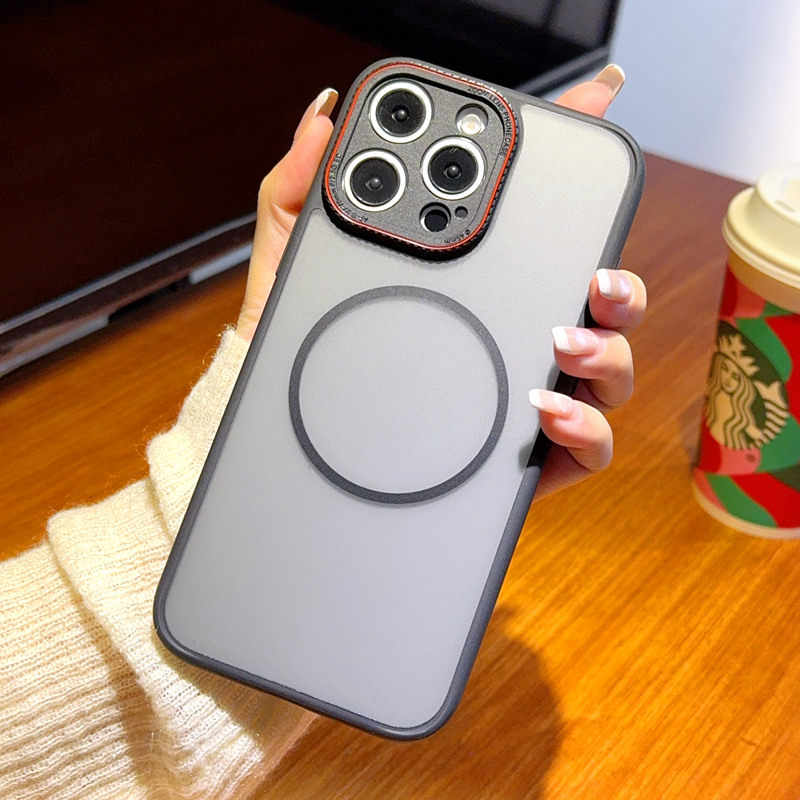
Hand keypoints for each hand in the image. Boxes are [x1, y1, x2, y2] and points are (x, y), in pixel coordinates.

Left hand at [236, 66, 645, 498]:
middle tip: (593, 279)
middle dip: (619, 287)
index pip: (546, 233)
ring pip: (610, 370)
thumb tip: (322, 121)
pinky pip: (586, 445)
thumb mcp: (296, 264)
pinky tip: (546, 409)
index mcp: (479, 287)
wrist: (290, 438)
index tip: (602, 119)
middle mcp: (515, 336)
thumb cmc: (304, 350)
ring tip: (562, 343)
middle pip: (602, 306)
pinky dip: (584, 427)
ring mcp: (528, 396)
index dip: (580, 180)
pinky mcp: (526, 457)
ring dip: (607, 353)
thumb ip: (301, 191)